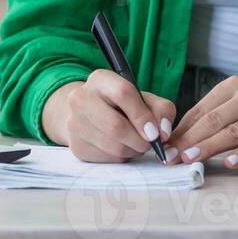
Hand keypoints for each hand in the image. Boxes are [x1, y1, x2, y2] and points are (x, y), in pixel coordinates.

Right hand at [41, 70, 175, 162]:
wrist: (89, 115)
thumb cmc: (122, 106)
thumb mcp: (143, 99)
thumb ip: (161, 109)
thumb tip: (162, 133)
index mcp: (100, 79)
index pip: (123, 93)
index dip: (142, 116)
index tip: (155, 133)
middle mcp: (81, 98)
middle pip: (116, 126)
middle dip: (140, 140)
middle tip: (150, 143)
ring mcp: (75, 123)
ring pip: (113, 146)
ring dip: (133, 150)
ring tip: (136, 144)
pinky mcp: (77, 146)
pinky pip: (107, 159)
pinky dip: (121, 157)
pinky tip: (121, 148)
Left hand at [166, 76, 237, 169]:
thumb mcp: (235, 107)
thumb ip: (211, 117)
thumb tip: (177, 139)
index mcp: (233, 86)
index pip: (202, 109)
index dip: (182, 128)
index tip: (166, 144)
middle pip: (214, 120)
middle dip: (190, 139)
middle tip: (172, 156)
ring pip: (232, 133)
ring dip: (208, 147)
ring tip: (190, 159)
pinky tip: (227, 163)